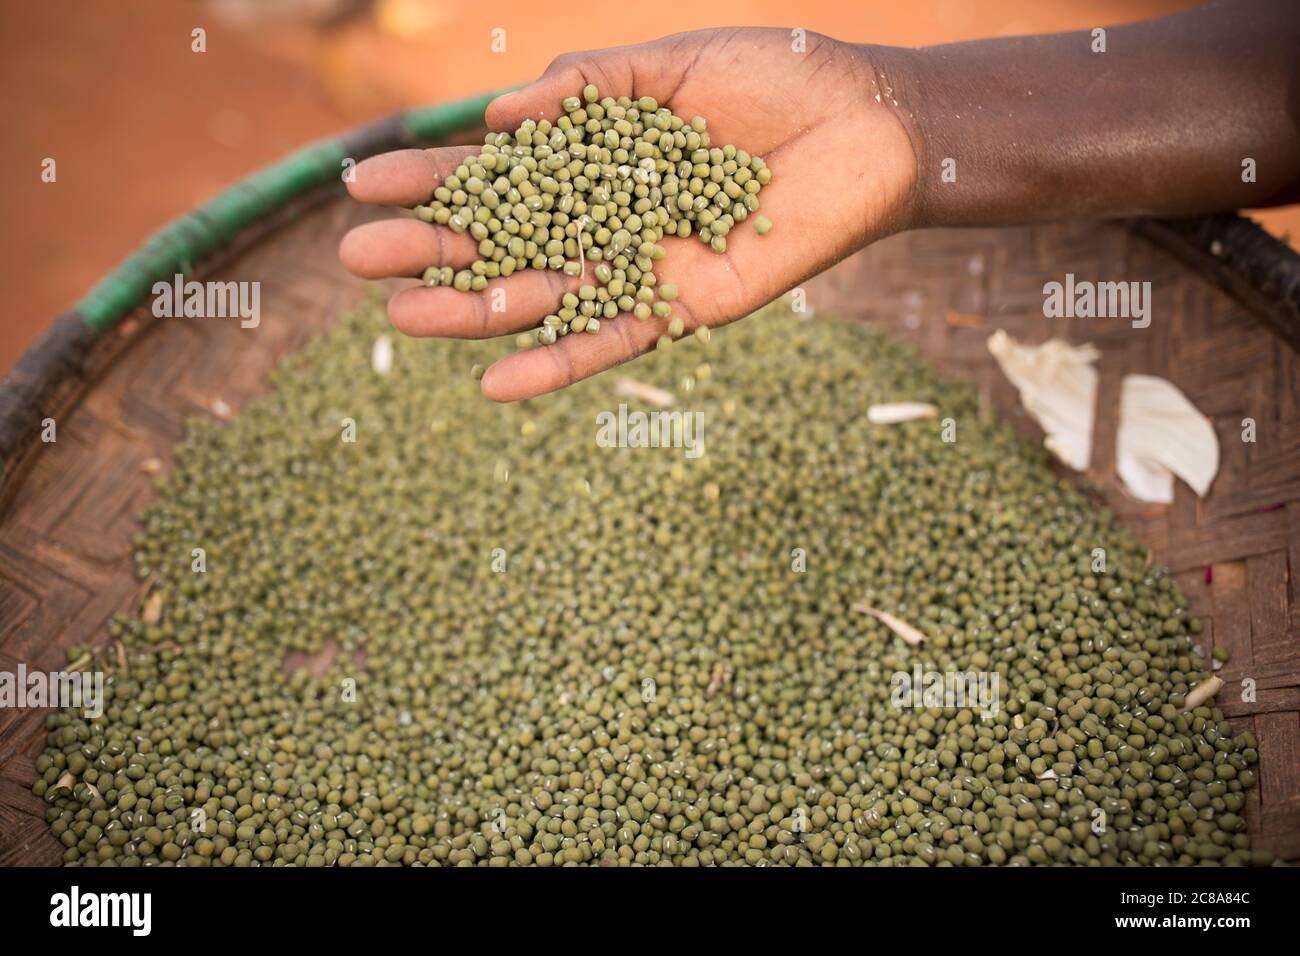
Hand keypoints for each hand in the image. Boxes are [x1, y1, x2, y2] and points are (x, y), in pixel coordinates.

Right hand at [339, 28, 917, 400]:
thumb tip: (498, 115)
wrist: (871, 126)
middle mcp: (609, 221)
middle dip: (432, 249)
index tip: (360, 181)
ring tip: (400, 314)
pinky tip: (495, 385)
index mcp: (597, 162)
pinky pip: (614, 344)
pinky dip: (558, 366)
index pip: (497, 175)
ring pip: (545, 300)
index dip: (432, 180)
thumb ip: (587, 88)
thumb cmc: (778, 81)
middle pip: (506, 244)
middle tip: (356, 255)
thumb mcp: (669, 65)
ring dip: (473, 311)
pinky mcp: (686, 308)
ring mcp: (642, 268)